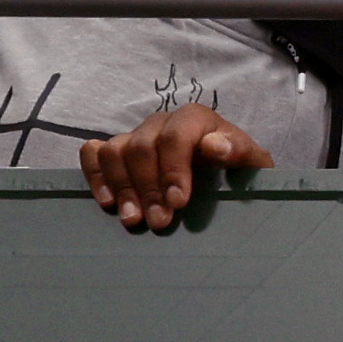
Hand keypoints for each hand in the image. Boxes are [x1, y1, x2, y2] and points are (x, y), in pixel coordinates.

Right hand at [81, 101, 269, 234]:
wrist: (222, 173)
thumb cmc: (236, 168)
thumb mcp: (250, 162)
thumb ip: (240, 152)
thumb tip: (214, 144)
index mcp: (195, 120)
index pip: (175, 136)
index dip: (174, 168)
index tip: (178, 202)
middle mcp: (161, 123)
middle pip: (141, 147)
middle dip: (149, 188)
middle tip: (159, 221)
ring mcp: (135, 135)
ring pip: (114, 151)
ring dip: (121, 187)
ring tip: (133, 219)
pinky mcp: (116, 150)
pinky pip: (92, 153)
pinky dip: (95, 175)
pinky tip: (108, 202)